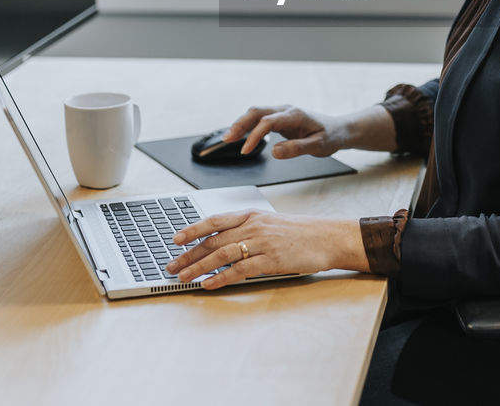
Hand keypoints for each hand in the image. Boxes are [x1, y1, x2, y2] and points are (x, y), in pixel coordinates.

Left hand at [165, 210, 366, 288]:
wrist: (328, 237)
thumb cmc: (301, 232)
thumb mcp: (272, 223)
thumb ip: (249, 229)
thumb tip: (224, 241)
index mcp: (252, 215)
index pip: (215, 220)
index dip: (193, 229)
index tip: (175, 239)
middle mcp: (254, 226)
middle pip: (213, 240)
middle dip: (189, 254)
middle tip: (171, 265)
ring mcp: (262, 242)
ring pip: (222, 255)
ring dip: (199, 267)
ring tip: (183, 277)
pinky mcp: (271, 260)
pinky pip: (240, 270)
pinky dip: (221, 278)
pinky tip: (209, 285)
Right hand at [228, 105, 345, 157]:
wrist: (339, 129)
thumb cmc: (330, 136)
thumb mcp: (318, 147)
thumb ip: (297, 149)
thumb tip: (275, 152)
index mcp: (295, 115)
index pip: (267, 122)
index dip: (254, 135)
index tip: (246, 150)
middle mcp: (286, 110)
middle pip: (256, 111)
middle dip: (239, 124)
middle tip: (226, 139)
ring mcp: (282, 112)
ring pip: (256, 112)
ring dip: (241, 123)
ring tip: (228, 138)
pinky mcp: (280, 118)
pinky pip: (260, 118)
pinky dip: (247, 125)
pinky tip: (240, 135)